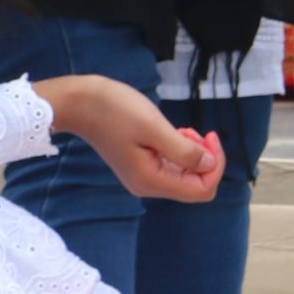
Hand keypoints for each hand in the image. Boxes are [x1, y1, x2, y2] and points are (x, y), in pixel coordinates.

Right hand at [35, 76, 222, 202]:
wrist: (79, 103)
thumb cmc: (115, 110)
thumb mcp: (154, 127)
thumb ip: (184, 151)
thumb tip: (209, 165)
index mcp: (152, 181)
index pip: (202, 189)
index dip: (214, 165)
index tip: (209, 137)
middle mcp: (148, 186)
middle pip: (195, 185)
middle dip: (205, 159)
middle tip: (196, 131)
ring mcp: (143, 177)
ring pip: (185, 175)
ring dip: (193, 153)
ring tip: (182, 129)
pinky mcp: (140, 165)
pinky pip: (172, 166)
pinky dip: (180, 151)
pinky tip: (175, 132)